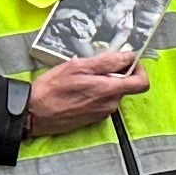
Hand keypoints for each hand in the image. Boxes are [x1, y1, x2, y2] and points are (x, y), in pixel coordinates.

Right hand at [22, 51, 146, 134]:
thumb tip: (128, 56)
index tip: (127, 61)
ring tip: (82, 76)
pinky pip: (101, 101)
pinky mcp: (92, 118)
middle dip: (116, 73)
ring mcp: (101, 113)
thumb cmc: (52, 89)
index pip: (142, 83)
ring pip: (112, 93)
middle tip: (97, 65)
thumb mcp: (78, 66)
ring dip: (102, 82)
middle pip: (126, 86)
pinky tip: (77, 87)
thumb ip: (107, 62)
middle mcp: (110, 105)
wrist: (33, 113)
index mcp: (109, 91)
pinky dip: (95, 92)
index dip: (138, 69)